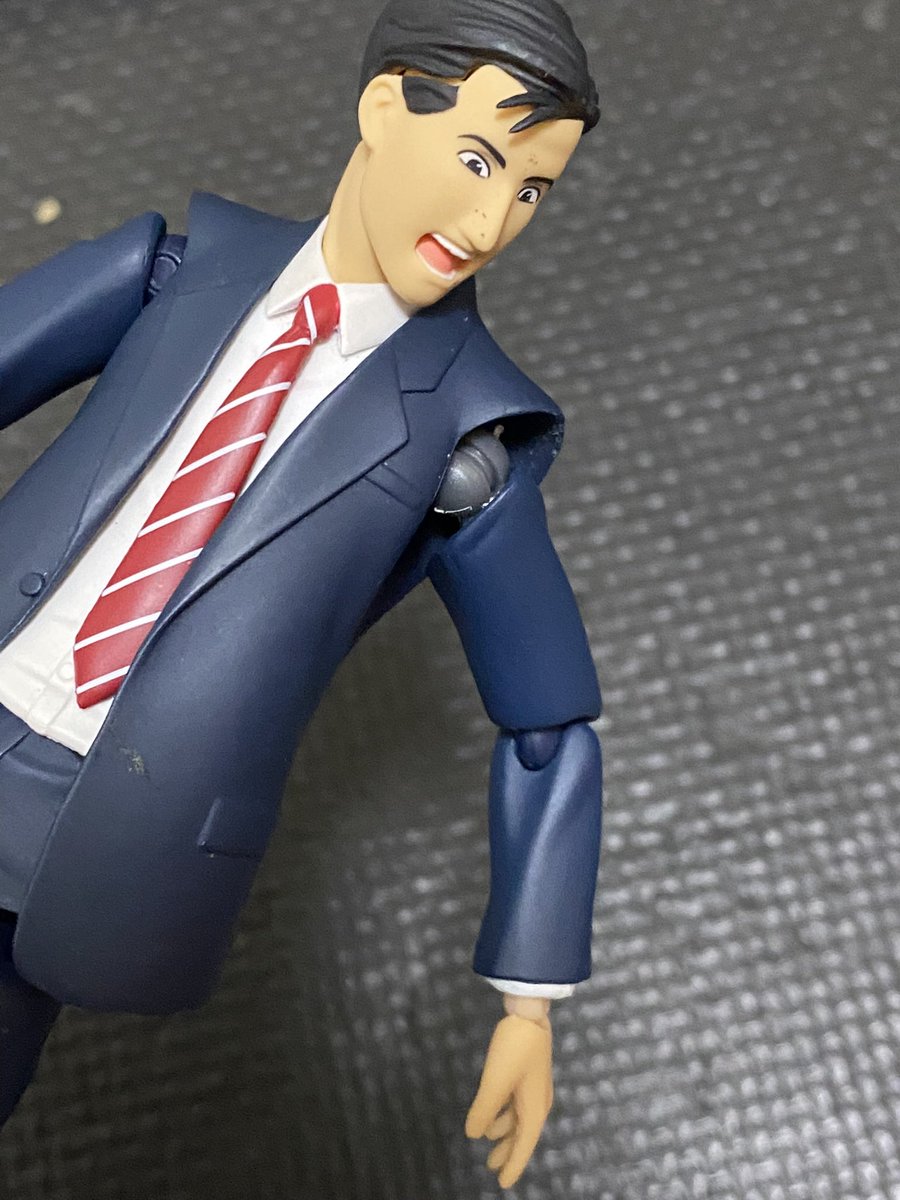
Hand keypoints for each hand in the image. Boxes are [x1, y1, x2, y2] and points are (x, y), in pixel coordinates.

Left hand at [465, 1001, 553, 1188]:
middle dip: (508, 1152)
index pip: (524, 1145)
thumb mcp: (495, 1082)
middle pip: (523, 1135)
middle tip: (492, 1168)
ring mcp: (533, 1087)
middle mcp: (537, 1102)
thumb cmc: (514, 1050)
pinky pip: (515, 1104)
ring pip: (518, 1118)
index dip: (513, 1165)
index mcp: (534, 1109)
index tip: (503, 1183)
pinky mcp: (527, 1073)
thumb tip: (474, 1134)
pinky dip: (504, 1113)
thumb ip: (483, 1111)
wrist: (530, 1013)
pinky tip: (491, 1112)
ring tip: (488, 1141)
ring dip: (504, 1132)